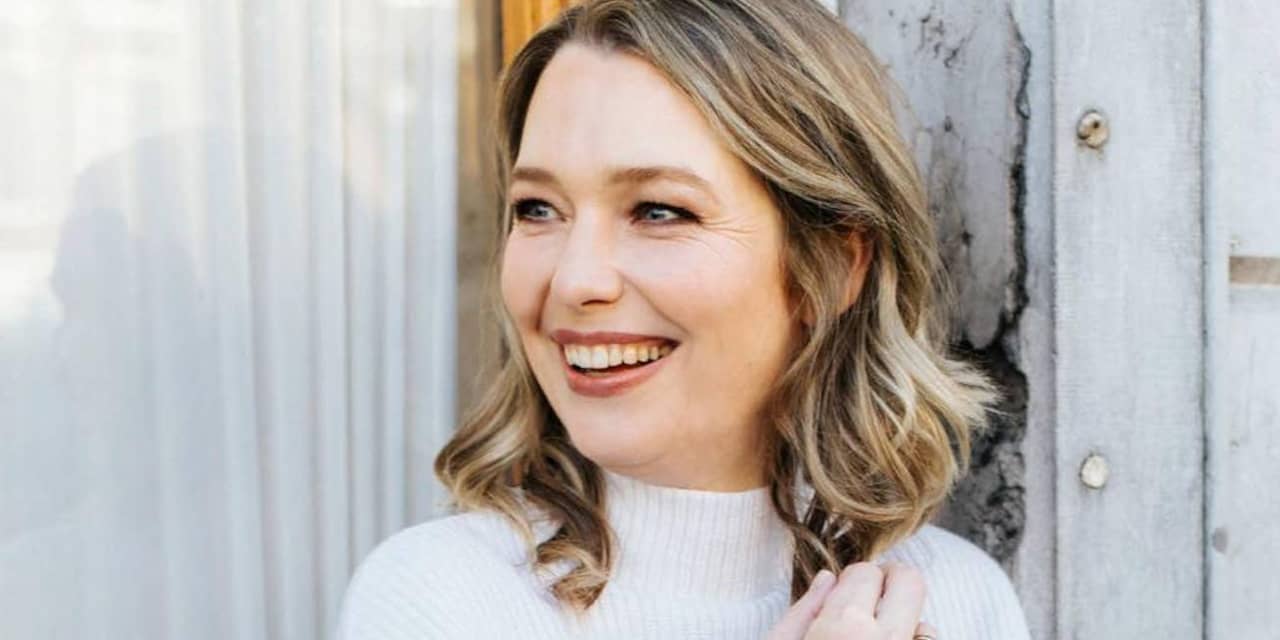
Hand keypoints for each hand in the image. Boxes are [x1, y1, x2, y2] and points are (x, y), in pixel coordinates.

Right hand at [767, 562, 937, 639]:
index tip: (841, 597)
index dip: (851, 581)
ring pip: (924, 620)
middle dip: (889, 583)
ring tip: (871, 639)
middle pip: (910, 582)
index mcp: (844, 627)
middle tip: (868, 601)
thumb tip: (828, 580)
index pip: (866, 572)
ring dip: (900, 623)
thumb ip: (802, 612)